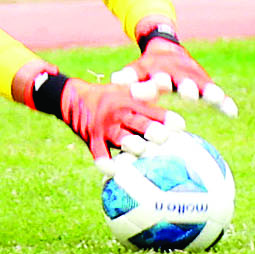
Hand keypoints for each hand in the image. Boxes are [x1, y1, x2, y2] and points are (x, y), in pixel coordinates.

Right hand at [59, 78, 179, 159]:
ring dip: (130, 143)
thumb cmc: (110, 97)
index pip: (151, 111)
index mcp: (131, 103)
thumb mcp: (127, 90)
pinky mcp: (93, 139)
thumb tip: (166, 83)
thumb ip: (147, 90)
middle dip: (150, 129)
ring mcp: (106, 128)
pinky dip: (104, 161)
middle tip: (164, 136)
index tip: (180, 125)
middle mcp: (120, 115)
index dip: (165, 117)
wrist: (74, 98)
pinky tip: (111, 169)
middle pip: (138, 122)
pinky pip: (98, 152)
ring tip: (140, 149)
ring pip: (119, 137)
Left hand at [114, 36, 238, 117]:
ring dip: (209, 92)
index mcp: (159, 70)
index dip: (154, 85)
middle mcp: (179, 72)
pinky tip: (232, 112)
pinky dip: (224, 102)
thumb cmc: (147, 67)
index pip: (156, 78)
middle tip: (189, 94)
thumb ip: (129, 77)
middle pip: (184, 80)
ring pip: (203, 85)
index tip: (153, 88)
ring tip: (216, 99)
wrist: (166, 48)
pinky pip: (217, 93)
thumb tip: (115, 79)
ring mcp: (194, 77)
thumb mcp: (137, 70)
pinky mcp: (206, 83)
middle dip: (187, 87)